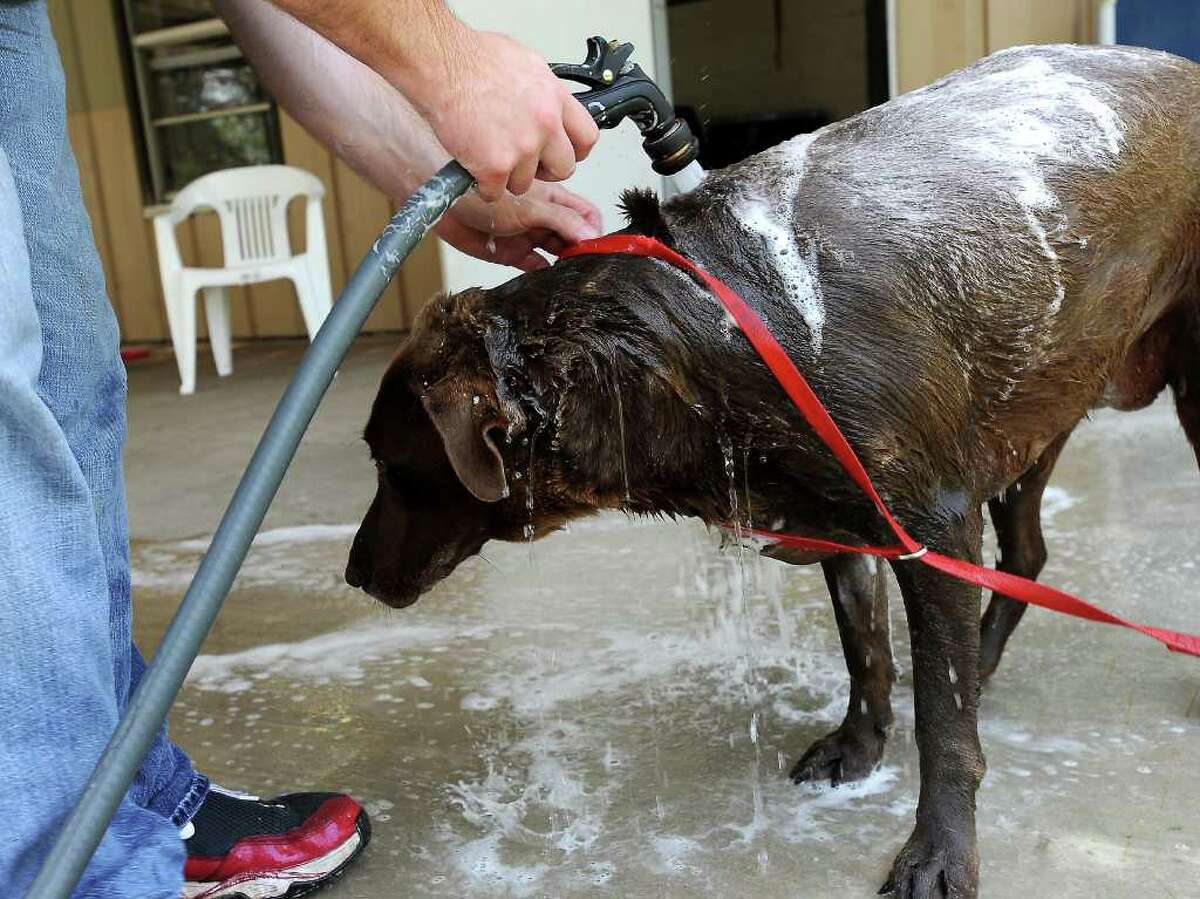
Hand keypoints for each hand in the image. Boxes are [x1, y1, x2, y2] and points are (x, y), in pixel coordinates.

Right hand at [406, 28, 599, 201]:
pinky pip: (495, 192)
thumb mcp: (525, 64)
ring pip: (526, 183)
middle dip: (545, 170)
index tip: (562, 153)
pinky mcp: (496, 166)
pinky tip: (473, 166)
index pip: (586, 138)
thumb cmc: (472, 58)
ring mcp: (522, 147)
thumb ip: (543, 92)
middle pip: (564, 168)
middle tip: (525, 162)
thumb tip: (549, 106)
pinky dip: (483, 185)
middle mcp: (545, 124)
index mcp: (555, 98)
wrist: (442, 64)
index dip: (575, 151)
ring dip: (508, 177)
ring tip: (488, 154)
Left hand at [437, 182, 601, 270]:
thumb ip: (562, 221)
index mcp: (553, 199)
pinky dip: (545, 274)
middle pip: (575, 236)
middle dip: (583, 250)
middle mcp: (544, 217)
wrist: (444, 204)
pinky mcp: (513, 254)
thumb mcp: (531, 206)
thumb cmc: (481, 191)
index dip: (595, 231)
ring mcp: (529, 236)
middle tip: (587, 265)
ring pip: (557, 252)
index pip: (586, 215)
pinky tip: (550, 279)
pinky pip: (535, 266)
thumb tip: (591, 235)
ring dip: (566, 263)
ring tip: (571, 274)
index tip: (599, 248)